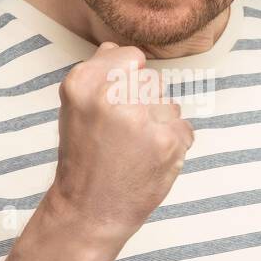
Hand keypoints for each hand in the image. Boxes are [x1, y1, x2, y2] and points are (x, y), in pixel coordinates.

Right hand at [45, 41, 195, 248]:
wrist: (88, 212)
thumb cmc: (84, 159)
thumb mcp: (75, 110)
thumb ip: (97, 75)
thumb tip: (118, 49)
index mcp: (83, 83)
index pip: (130, 56)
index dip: (128, 79)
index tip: (116, 103)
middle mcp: (110, 96)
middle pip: (152, 80)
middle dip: (144, 104)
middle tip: (122, 135)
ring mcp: (141, 119)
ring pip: (169, 105)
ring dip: (160, 125)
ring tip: (134, 150)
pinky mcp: (167, 142)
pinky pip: (184, 129)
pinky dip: (174, 146)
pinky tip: (150, 161)